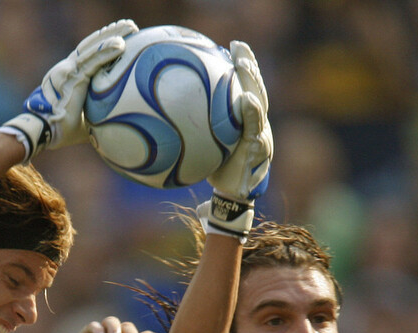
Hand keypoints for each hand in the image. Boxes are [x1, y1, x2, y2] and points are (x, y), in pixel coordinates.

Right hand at [0, 20, 137, 161]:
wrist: (42, 132)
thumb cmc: (60, 131)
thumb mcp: (85, 121)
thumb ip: (98, 117)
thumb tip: (117, 125)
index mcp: (68, 77)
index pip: (88, 55)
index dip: (103, 44)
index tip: (120, 37)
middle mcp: (66, 69)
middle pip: (92, 45)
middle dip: (110, 33)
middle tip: (130, 26)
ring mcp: (68, 70)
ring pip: (93, 48)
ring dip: (113, 36)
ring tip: (131, 27)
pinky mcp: (71, 76)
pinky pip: (92, 61)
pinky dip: (106, 51)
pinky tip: (121, 44)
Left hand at [200, 41, 272, 240]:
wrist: (232, 200)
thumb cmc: (216, 173)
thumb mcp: (202, 149)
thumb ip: (192, 132)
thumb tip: (157, 121)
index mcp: (243, 122)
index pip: (243, 89)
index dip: (240, 69)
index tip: (229, 48)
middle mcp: (255, 125)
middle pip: (255, 89)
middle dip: (249, 67)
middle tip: (237, 47)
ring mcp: (260, 136)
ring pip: (260, 104)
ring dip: (253, 82)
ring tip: (244, 66)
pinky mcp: (259, 151)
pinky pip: (256, 128)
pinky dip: (252, 113)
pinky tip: (245, 100)